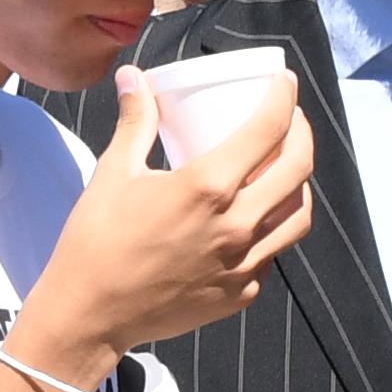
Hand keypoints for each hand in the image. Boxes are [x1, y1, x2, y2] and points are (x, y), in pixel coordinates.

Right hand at [13, 63, 315, 371]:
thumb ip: (135, 121)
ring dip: (299, 185)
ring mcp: (243, 264)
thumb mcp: (114, 173)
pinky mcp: (240, 293)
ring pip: (298, 215)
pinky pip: (272, 253)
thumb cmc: (96, 241)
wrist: (90, 314)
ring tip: (285, 170)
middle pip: (298, 169)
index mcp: (207, 188)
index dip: (284, 98)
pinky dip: (271, 229)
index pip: (268, 129)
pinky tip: (256, 219)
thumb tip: (132, 77)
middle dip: (301, 135)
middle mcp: (236, 226)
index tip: (285, 84)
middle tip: (289, 121)